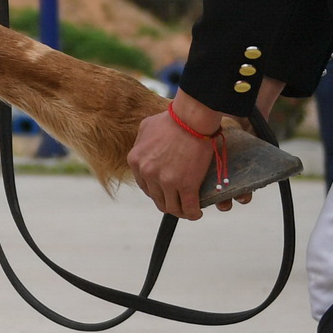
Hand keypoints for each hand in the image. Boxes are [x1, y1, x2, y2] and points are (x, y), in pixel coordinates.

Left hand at [127, 82, 284, 219]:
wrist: (192, 119)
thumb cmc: (172, 119)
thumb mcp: (146, 127)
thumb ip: (141, 142)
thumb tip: (144, 151)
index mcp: (135, 161)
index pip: (144, 185)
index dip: (156, 190)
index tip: (166, 191)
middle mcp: (147, 173)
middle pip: (157, 198)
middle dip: (168, 202)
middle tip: (178, 201)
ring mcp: (165, 181)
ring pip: (171, 207)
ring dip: (180, 211)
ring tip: (188, 209)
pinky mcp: (186, 186)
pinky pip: (188, 208)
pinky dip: (193, 214)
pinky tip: (197, 212)